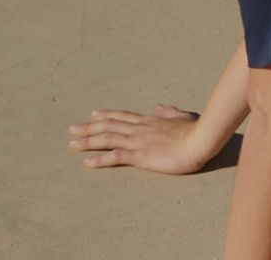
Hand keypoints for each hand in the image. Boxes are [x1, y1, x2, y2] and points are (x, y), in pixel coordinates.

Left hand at [71, 103, 231, 175]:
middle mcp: (139, 128)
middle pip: (108, 126)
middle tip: (71, 129)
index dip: (106, 115)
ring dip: (87, 141)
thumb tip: (159, 107)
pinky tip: (86, 162)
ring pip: (107, 139)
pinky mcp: (140, 155)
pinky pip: (115, 157)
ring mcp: (138, 141)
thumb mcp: (183, 116)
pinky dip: (99, 159)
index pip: (122, 116)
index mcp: (149, 121)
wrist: (199, 139)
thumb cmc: (195, 129)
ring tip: (72, 144)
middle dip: (88, 127)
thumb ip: (169, 112)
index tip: (93, 115)